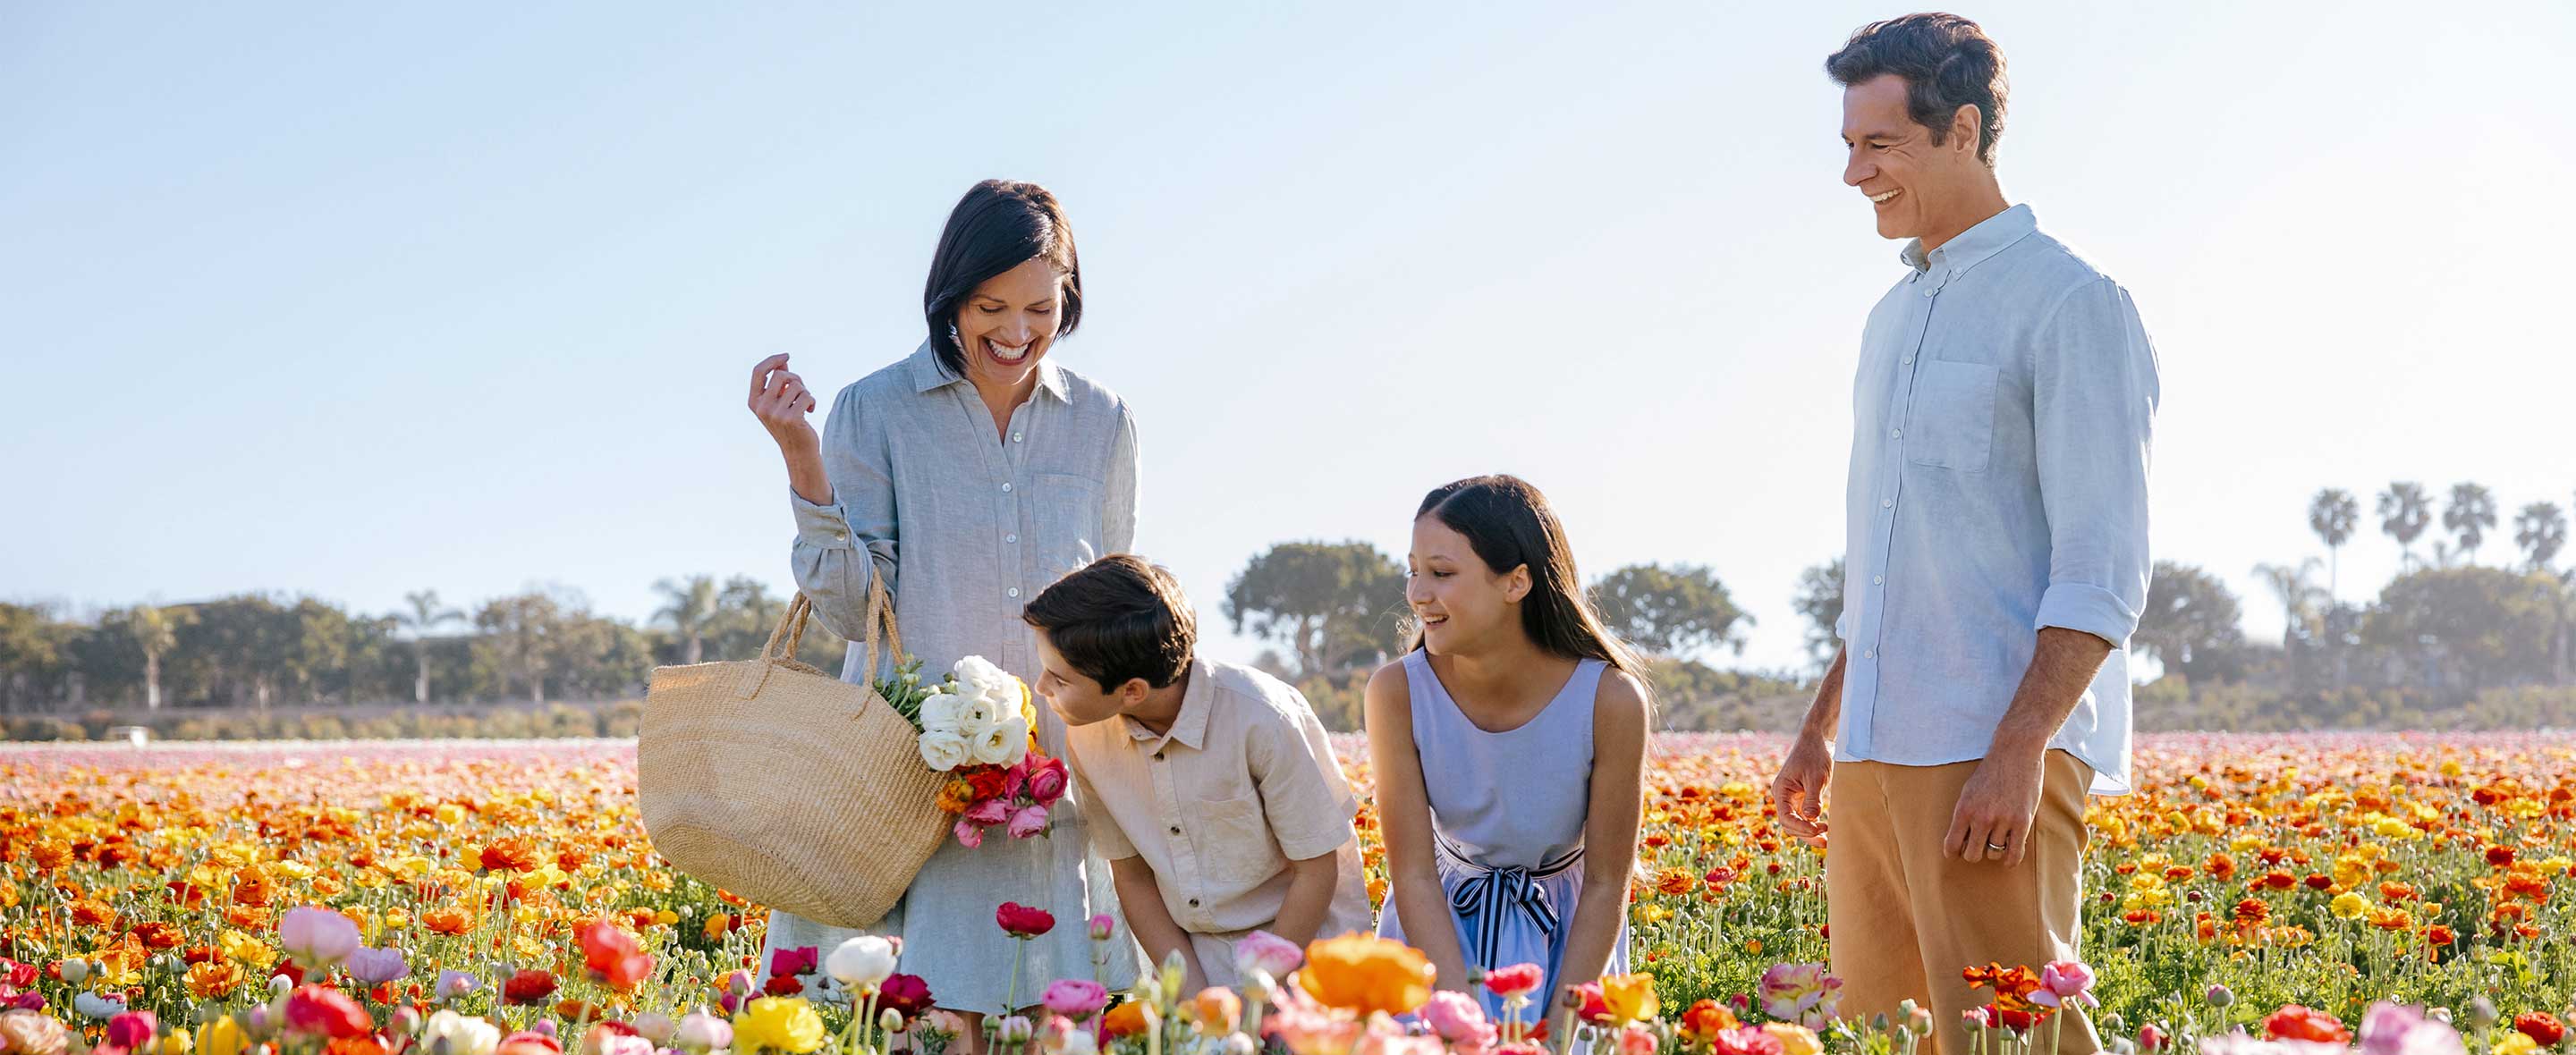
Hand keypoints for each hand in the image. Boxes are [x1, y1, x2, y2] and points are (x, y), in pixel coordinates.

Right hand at [748, 353, 819, 454]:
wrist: (798, 450)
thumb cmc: (790, 423)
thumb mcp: (778, 402)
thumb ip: (778, 383)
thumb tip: (783, 360)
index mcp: (754, 401)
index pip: (758, 372)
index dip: (772, 360)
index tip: (786, 356)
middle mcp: (761, 407)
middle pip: (781, 375)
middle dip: (795, 378)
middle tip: (801, 389)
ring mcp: (775, 414)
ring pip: (796, 385)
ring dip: (805, 392)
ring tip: (804, 404)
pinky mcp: (791, 419)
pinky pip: (807, 396)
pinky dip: (812, 401)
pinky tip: (810, 411)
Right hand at [1769, 731, 1832, 846]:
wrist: (1817, 740)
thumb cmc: (1814, 755)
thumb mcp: (1816, 777)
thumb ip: (1812, 799)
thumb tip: (1811, 819)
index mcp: (1781, 791)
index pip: (1786, 817)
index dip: (1801, 828)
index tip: (1818, 830)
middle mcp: (1783, 797)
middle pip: (1790, 824)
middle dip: (1806, 834)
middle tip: (1825, 839)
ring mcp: (1791, 799)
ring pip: (1797, 823)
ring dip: (1809, 833)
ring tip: (1827, 840)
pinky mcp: (1801, 798)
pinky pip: (1803, 817)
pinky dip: (1812, 825)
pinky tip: (1825, 830)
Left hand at [1944, 749, 2044, 864]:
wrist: (2016, 753)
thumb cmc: (1990, 771)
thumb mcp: (1968, 790)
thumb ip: (1964, 814)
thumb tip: (1960, 840)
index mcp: (1963, 809)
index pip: (1952, 845)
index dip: (1953, 852)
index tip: (1956, 853)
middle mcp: (1981, 818)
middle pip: (1972, 855)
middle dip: (1973, 853)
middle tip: (1978, 846)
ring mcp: (2003, 821)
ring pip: (1993, 854)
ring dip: (1993, 851)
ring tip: (1995, 842)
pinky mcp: (2022, 822)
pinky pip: (2015, 853)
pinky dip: (2010, 860)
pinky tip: (2008, 858)